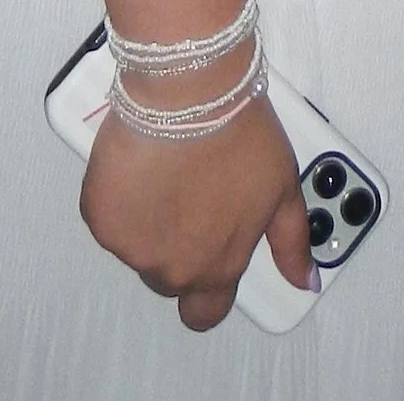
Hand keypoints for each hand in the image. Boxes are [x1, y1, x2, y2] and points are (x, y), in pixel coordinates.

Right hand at [80, 91, 313, 332]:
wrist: (188, 91)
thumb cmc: (236, 132)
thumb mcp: (283, 189)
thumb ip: (291, 243)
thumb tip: (303, 280)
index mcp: (218, 267)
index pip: (204, 312)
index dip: (204, 294)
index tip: (204, 262)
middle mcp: (173, 268)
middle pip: (168, 276)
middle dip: (175, 246)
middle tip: (186, 197)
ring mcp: (132, 246)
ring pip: (136, 245)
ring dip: (147, 219)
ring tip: (165, 172)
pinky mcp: (100, 217)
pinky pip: (107, 217)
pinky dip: (118, 197)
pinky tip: (138, 166)